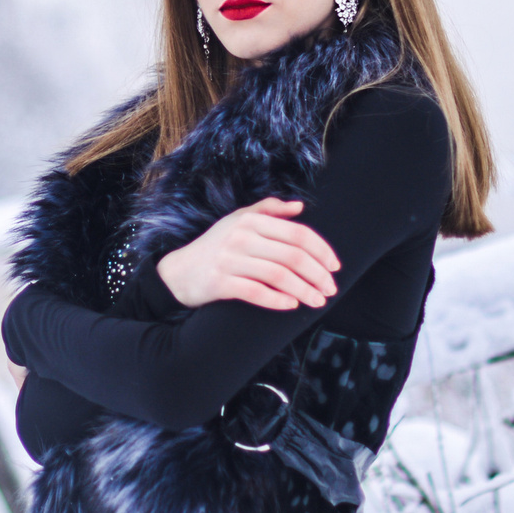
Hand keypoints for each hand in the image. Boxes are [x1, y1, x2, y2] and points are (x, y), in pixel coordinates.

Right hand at [154, 198, 339, 310]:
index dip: (321, 250)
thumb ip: (268, 210)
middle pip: (292, 256)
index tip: (335, 266)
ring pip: (279, 275)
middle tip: (330, 289)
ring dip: (304, 290)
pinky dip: (278, 300)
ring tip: (318, 301)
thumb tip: (300, 207)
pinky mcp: (219, 282)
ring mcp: (229, 259)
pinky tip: (292, 306)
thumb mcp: (237, 220)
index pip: (297, 233)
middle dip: (318, 274)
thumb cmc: (214, 246)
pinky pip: (256, 292)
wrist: (178, 272)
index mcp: (250, 220)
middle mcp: (240, 236)